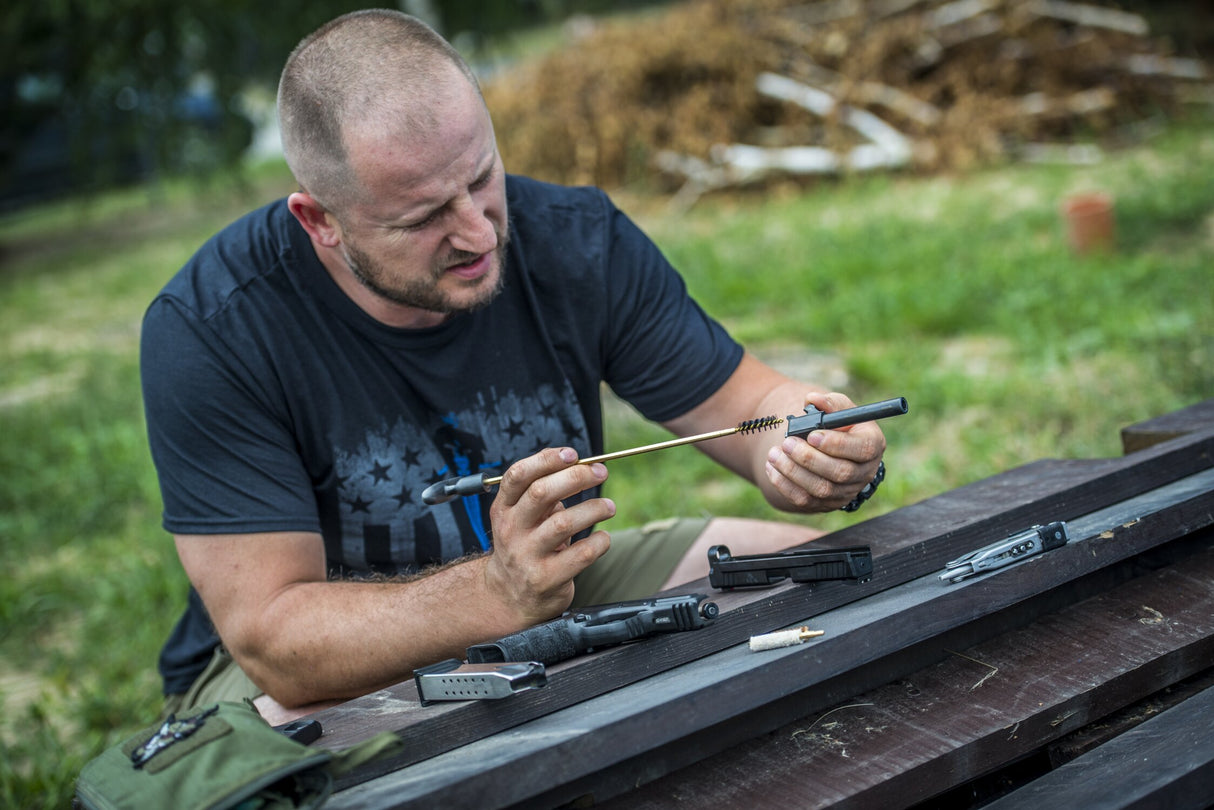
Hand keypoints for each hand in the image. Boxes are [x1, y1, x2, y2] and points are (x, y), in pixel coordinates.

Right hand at [483, 447, 614, 624]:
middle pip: (541, 493)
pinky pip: (582, 554)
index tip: (573, 454)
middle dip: (576, 477)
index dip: (546, 460)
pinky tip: (603, 538)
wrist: (508, 597)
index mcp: (503, 509)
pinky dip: (599, 542)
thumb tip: (579, 465)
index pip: (518, 475)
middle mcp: (511, 530)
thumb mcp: (521, 517)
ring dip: (594, 508)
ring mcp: (527, 556)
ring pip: (564, 523)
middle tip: (600, 473)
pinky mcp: (547, 579)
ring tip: (609, 507)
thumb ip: (542, 492)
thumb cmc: (524, 546)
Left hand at [764, 392, 885, 511]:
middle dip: (809, 458)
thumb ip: (830, 403)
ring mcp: (845, 491)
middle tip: (788, 443)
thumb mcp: (840, 410)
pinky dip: (784, 484)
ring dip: (793, 471)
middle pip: (839, 472)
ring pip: (820, 489)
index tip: (812, 435)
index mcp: (872, 446)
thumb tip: (813, 399)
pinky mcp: (826, 504)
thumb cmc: (838, 425)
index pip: (862, 449)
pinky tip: (772, 468)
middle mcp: (864, 472)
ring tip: (774, 454)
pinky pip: (804, 500)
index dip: (836, 444)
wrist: (829, 450)